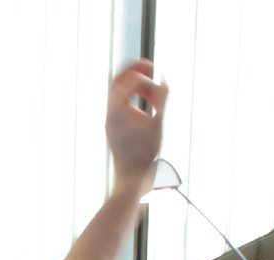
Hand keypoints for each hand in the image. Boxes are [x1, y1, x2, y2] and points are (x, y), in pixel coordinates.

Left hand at [107, 59, 166, 195]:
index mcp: (117, 109)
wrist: (129, 179)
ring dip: (134, 86)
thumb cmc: (144, 154)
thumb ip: (162, 98)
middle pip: (117, 80)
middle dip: (133, 70)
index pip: (129, 80)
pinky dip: (132, 98)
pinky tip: (146, 105)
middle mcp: (109, 113)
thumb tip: (164, 78)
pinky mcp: (113, 129)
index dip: (145, 74)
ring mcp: (109, 121)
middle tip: (149, 65)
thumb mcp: (158, 123)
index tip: (158, 74)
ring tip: (151, 87)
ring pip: (118, 93)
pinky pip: (119, 105)